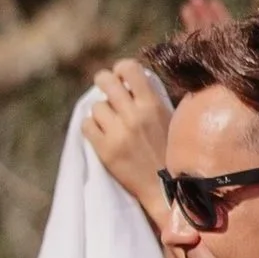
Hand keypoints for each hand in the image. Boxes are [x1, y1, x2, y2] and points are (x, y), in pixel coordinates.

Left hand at [80, 58, 172, 217]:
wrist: (165, 189)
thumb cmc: (172, 153)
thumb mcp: (171, 120)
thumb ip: (154, 99)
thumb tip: (138, 80)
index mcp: (152, 104)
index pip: (130, 69)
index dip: (121, 69)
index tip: (121, 75)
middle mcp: (133, 115)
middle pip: (106, 81)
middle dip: (103, 81)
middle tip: (105, 88)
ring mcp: (118, 133)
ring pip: (96, 106)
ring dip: (100, 111)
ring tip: (109, 120)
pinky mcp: (105, 150)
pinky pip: (86, 126)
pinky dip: (91, 127)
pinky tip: (100, 133)